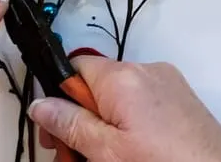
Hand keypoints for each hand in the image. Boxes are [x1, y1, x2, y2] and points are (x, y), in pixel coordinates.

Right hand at [29, 58, 220, 161]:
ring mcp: (168, 82)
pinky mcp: (181, 97)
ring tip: (102, 159)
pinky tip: (129, 152)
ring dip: (103, 125)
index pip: (75, 68)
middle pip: (97, 86)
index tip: (54, 130)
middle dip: (80, 118)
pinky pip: (142, 102)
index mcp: (123, 76)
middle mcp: (147, 70)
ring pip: (119, 98)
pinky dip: (129, 123)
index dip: (59, 97)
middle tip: (72, 157)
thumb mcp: (106, 151)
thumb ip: (70, 124)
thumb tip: (39, 104)